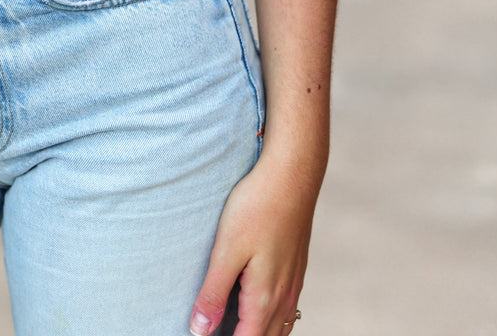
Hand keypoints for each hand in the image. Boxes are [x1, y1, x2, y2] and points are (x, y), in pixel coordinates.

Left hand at [189, 153, 317, 335]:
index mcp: (264, 298)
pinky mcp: (296, 268)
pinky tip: (259, 306)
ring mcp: (294, 283)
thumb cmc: (257, 208)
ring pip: (280, 327)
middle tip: (217, 331)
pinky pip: (287, 309)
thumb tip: (200, 330)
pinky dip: (273, 320)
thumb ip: (213, 292)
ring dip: (259, 333)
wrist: (292, 176)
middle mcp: (284, 297)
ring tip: (235, 326)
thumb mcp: (226, 250)